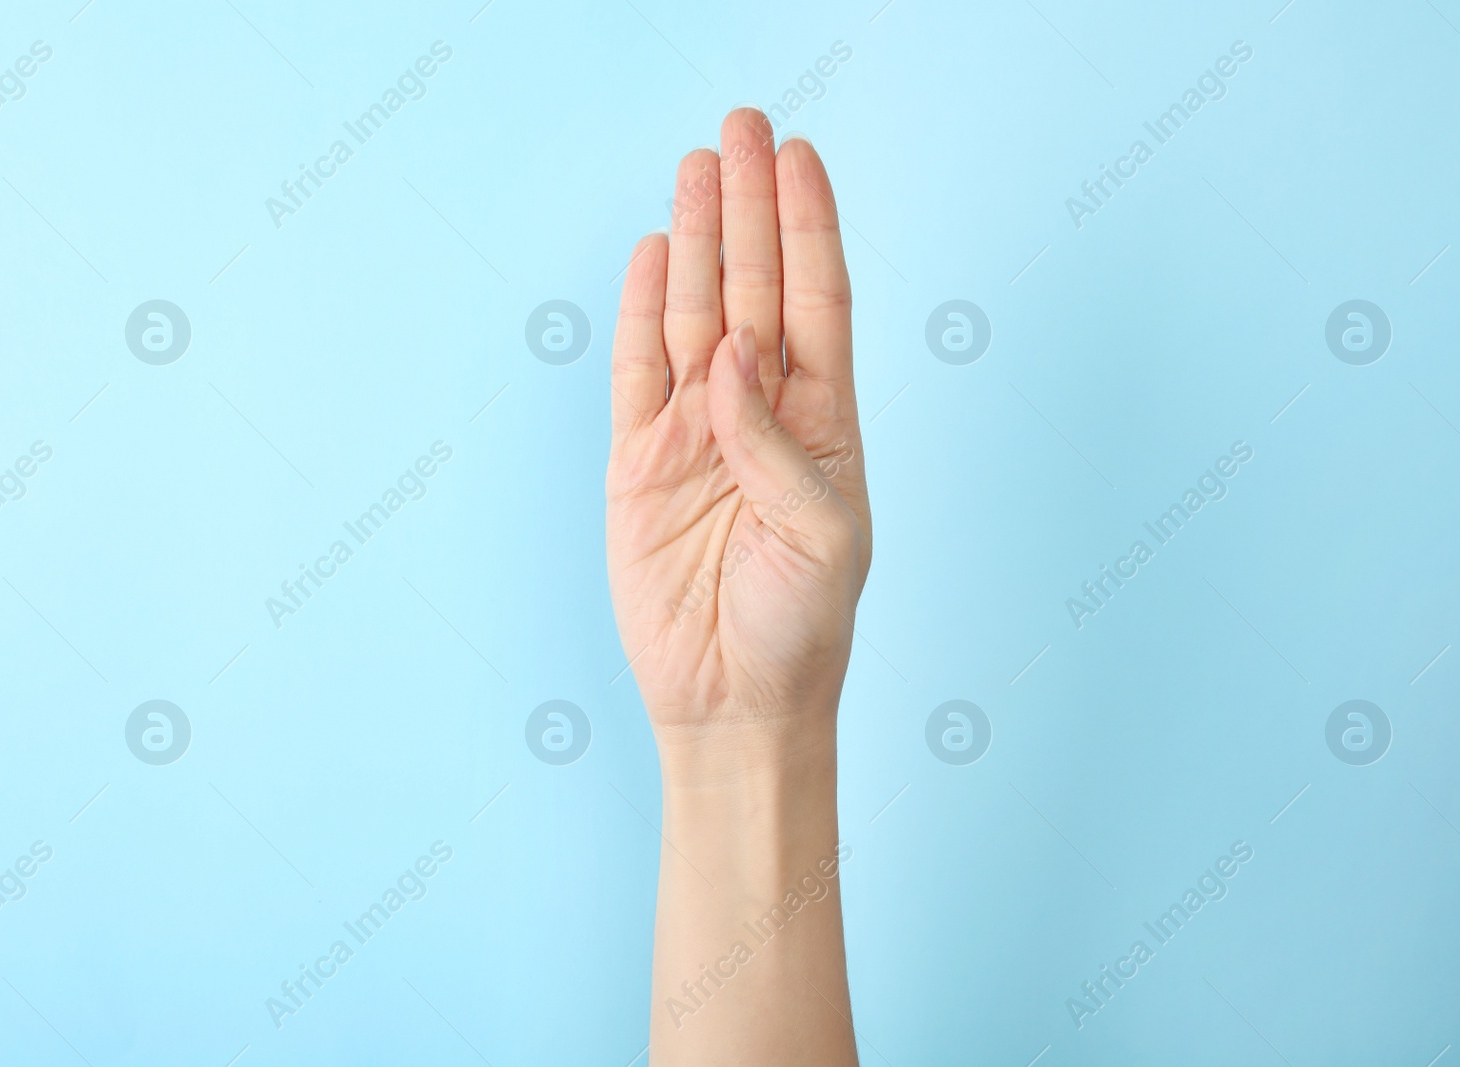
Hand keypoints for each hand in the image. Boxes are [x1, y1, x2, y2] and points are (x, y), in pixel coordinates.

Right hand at [606, 109, 870, 744]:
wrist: (732, 704)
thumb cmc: (800, 629)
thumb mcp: (822, 537)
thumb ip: (777, 444)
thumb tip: (730, 359)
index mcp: (822, 425)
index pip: (817, 303)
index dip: (808, 227)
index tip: (800, 156)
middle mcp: (759, 415)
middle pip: (755, 288)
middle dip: (751, 207)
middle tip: (741, 125)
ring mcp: (696, 434)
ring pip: (696, 316)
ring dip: (700, 241)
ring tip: (698, 165)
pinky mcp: (639, 463)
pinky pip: (637, 373)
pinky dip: (644, 313)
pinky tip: (657, 255)